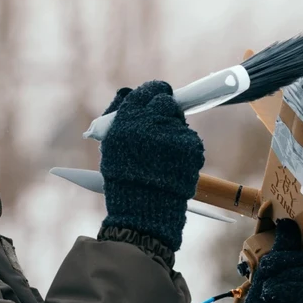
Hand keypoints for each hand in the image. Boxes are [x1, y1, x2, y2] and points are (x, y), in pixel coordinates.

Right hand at [98, 81, 204, 251]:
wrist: (143, 210)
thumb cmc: (123, 180)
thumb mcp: (111, 146)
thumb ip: (120, 118)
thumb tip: (130, 94)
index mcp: (127, 118)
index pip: (146, 92)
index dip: (153, 93)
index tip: (158, 95)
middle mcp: (150, 120)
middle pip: (166, 101)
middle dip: (166, 109)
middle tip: (163, 123)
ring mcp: (172, 132)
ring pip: (179, 121)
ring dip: (174, 132)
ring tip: (164, 156)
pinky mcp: (190, 145)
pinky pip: (190, 139)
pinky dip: (185, 149)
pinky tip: (173, 165)